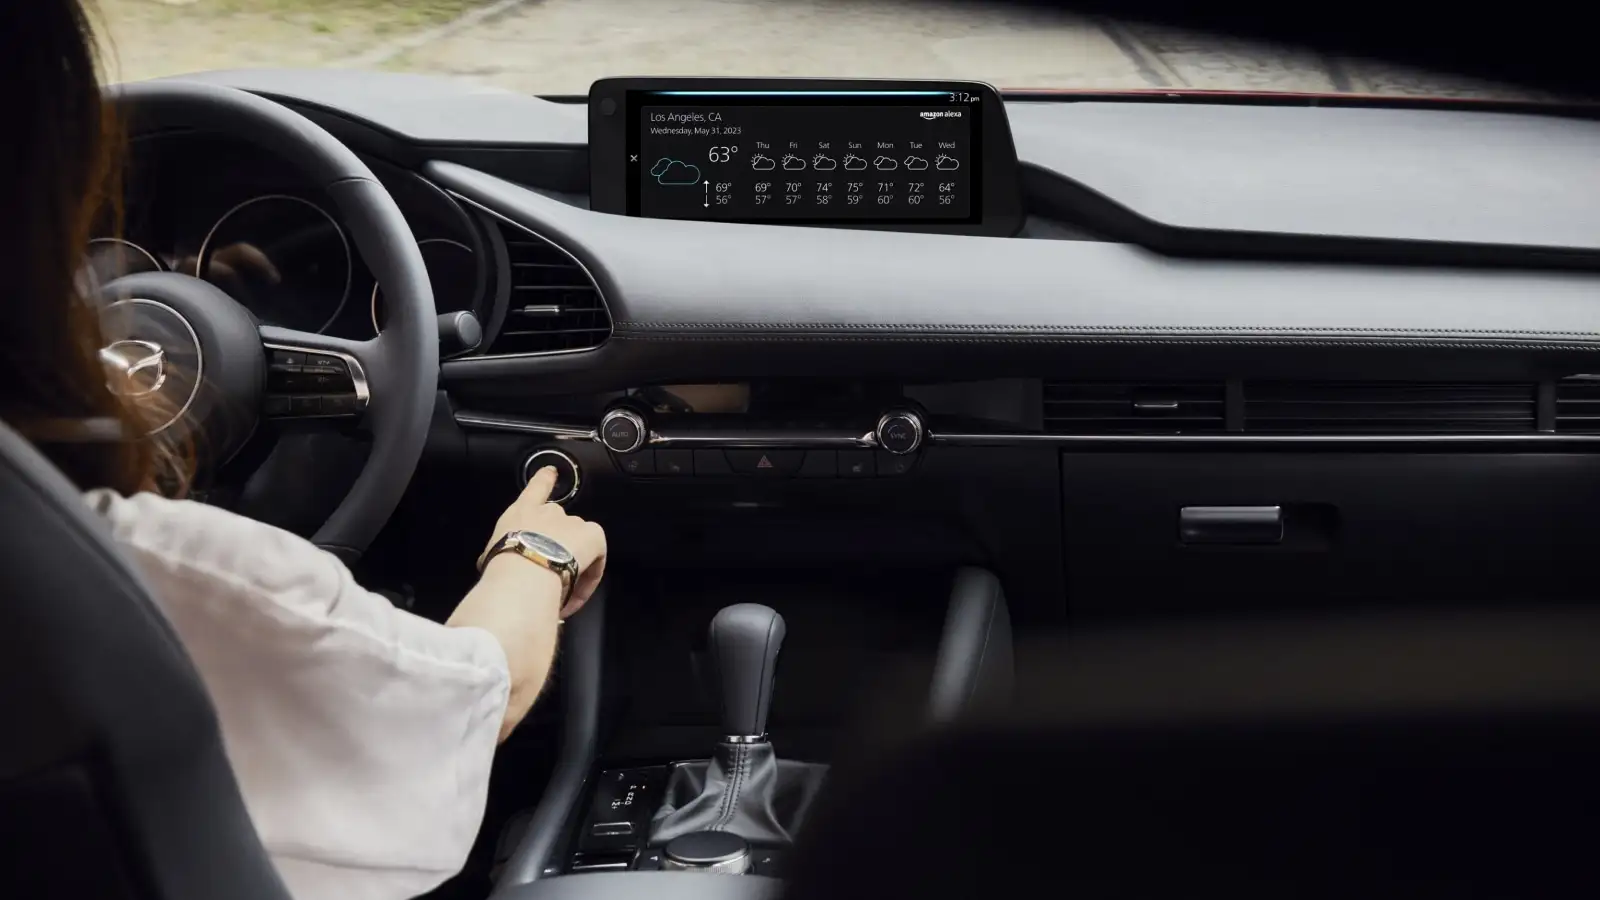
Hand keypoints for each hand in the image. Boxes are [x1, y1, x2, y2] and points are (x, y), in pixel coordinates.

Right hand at [483, 466, 606, 618]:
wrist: (523, 570)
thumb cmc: (501, 564)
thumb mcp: (491, 554)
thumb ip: (502, 553)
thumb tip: (499, 567)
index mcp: (523, 511)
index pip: (536, 487)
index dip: (545, 478)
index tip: (552, 472)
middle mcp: (550, 512)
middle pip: (562, 524)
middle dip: (558, 546)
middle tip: (549, 573)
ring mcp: (574, 522)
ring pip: (579, 543)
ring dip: (573, 562)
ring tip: (562, 589)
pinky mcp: (593, 536)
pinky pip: (597, 556)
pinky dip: (590, 575)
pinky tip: (578, 593)